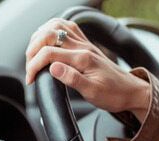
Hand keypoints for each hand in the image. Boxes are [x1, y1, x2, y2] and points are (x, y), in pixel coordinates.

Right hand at [25, 18, 151, 120]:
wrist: (129, 91)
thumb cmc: (112, 94)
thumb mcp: (92, 92)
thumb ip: (72, 78)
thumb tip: (53, 68)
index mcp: (82, 59)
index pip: (49, 54)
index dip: (34, 65)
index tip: (30, 79)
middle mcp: (82, 47)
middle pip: (49, 35)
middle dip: (32, 49)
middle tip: (29, 66)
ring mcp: (84, 43)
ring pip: (56, 26)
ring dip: (40, 36)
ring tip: (33, 52)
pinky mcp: (85, 44)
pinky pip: (67, 28)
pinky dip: (52, 30)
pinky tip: (47, 39)